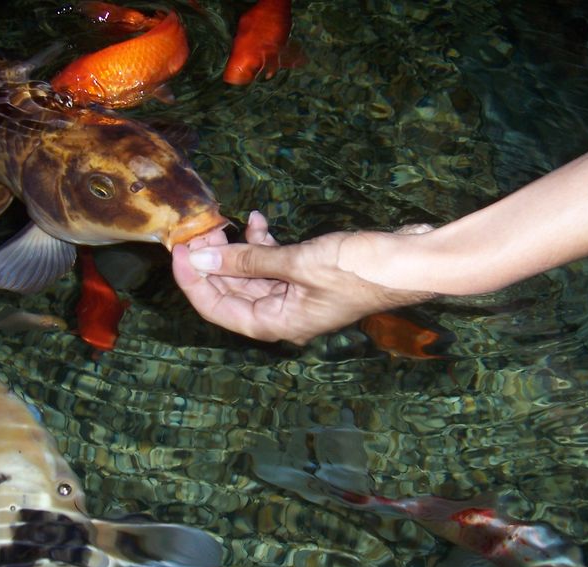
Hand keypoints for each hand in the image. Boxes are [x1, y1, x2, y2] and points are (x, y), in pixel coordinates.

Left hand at [171, 211, 435, 344]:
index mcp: (276, 324)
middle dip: (212, 260)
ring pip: (251, 275)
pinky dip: (263, 244)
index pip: (218, 309)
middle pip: (231, 291)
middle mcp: (282, 315)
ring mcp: (296, 297)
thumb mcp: (296, 263)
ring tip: (223, 221)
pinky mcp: (309, 277)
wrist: (411, 262)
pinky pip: (275, 264)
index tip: (176, 251)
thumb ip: (247, 261)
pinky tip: (259, 221)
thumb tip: (200, 257)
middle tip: (197, 229)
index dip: (192, 281)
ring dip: (236, 249)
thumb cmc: (358, 269)